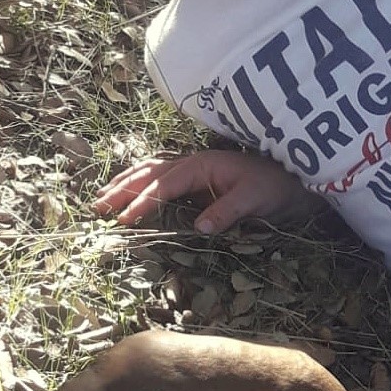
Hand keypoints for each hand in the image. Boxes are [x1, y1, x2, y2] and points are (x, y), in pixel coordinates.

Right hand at [95, 149, 321, 235]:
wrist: (293, 179)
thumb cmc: (275, 188)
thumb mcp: (255, 200)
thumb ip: (227, 212)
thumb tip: (199, 227)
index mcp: (202, 166)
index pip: (164, 185)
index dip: (142, 201)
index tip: (124, 219)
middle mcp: (192, 163)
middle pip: (148, 173)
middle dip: (121, 189)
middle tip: (97, 207)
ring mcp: (192, 169)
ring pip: (149, 171)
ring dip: (125, 183)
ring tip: (102, 197)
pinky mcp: (194, 180)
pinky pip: (159, 177)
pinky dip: (138, 183)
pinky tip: (127, 192)